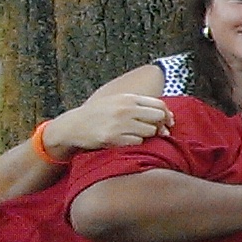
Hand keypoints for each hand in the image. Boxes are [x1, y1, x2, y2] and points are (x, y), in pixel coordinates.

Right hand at [50, 93, 173, 152]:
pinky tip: (126, 140)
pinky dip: (136, 142)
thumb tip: (167, 115)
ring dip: (148, 135)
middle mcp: (125, 109)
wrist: (73, 125)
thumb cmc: (99, 114)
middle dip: (161, 125)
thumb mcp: (118, 101)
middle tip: (157, 131)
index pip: (159, 104)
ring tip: (135, 134)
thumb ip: (140, 105)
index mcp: (128, 98)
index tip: (169, 123)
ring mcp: (119, 123)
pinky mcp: (113, 137)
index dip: (167, 115)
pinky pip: (137, 142)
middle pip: (159, 117)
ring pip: (150, 131)